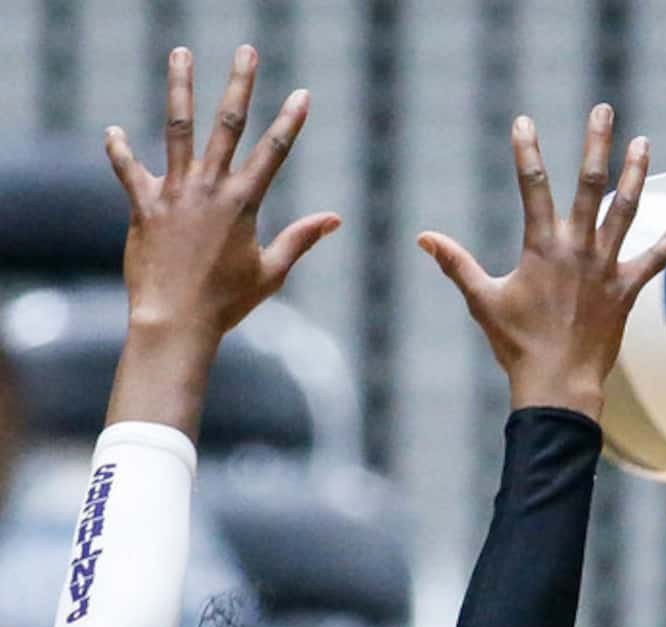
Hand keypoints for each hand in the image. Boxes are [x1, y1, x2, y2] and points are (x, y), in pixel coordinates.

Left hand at [106, 45, 337, 344]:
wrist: (177, 320)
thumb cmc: (228, 303)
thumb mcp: (272, 272)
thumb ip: (300, 238)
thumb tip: (334, 219)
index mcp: (243, 204)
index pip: (274, 153)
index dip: (290, 121)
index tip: (302, 93)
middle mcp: (209, 188)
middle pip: (228, 125)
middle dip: (240, 85)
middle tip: (247, 50)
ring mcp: (174, 192)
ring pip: (178, 127)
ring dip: (181, 86)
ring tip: (181, 52)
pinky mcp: (143, 204)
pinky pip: (128, 169)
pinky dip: (119, 151)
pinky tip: (114, 132)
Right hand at [418, 105, 665, 419]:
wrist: (559, 385)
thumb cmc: (517, 346)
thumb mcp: (482, 301)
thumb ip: (456, 264)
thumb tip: (423, 238)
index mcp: (542, 248)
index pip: (533, 186)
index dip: (527, 151)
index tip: (524, 121)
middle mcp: (577, 250)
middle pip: (589, 185)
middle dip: (596, 144)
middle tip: (604, 109)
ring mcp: (605, 270)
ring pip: (625, 212)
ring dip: (635, 176)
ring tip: (643, 143)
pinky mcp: (626, 293)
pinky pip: (652, 264)